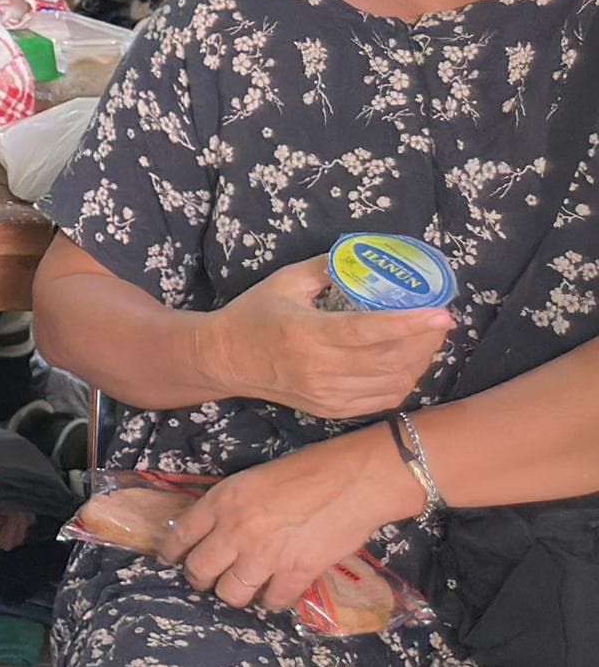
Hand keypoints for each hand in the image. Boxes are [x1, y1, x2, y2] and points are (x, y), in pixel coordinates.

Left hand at [164, 430, 421, 616]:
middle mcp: (235, 532)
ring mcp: (265, 556)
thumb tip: (215, 528)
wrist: (352, 480)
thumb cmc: (306, 469)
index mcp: (221, 502)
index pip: (180, 535)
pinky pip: (273, 600)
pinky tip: (273, 596)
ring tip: (240, 590)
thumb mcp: (252, 479)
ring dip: (233, 594)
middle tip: (205, 580)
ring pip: (231, 593)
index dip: (171, 552)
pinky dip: (271, 601)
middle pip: (199, 571)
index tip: (170, 560)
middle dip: (199, 579)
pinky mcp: (296, 573)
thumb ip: (229, 505)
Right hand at [206, 257, 449, 417]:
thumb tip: (367, 257)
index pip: (368, 332)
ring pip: (392, 383)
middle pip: (389, 360)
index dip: (409, 324)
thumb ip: (326, 267)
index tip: (441, 313)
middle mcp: (319, 369)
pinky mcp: (331, 409)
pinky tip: (407, 363)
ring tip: (428, 340)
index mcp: (306, 333)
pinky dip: (404, 382)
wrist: (224, 359)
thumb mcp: (284, 282)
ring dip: (419, 362)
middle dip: (425, 341)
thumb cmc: (254, 315)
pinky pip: (382, 400)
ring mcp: (326, 394)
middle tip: (440, 322)